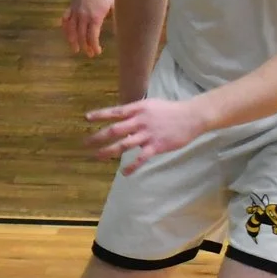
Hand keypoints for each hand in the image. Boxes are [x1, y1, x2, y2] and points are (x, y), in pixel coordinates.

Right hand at [63, 0, 115, 56]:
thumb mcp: (115, 3)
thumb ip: (115, 18)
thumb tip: (120, 31)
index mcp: (95, 17)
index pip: (92, 37)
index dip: (93, 46)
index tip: (97, 52)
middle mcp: (83, 16)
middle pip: (81, 35)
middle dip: (85, 46)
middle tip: (89, 54)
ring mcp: (75, 10)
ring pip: (71, 29)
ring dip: (72, 40)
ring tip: (75, 48)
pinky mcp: (72, 4)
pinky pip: (66, 18)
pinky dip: (65, 27)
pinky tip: (66, 31)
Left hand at [87, 94, 208, 166]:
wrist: (190, 117)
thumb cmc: (170, 110)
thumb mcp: (150, 104)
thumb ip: (136, 111)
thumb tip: (122, 116)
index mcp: (138, 108)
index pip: (115, 111)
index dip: (100, 115)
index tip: (87, 118)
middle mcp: (140, 120)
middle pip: (115, 129)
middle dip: (98, 136)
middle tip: (85, 143)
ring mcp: (147, 134)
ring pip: (124, 144)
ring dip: (109, 151)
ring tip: (97, 156)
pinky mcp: (156, 146)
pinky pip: (141, 158)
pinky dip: (132, 166)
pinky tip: (124, 173)